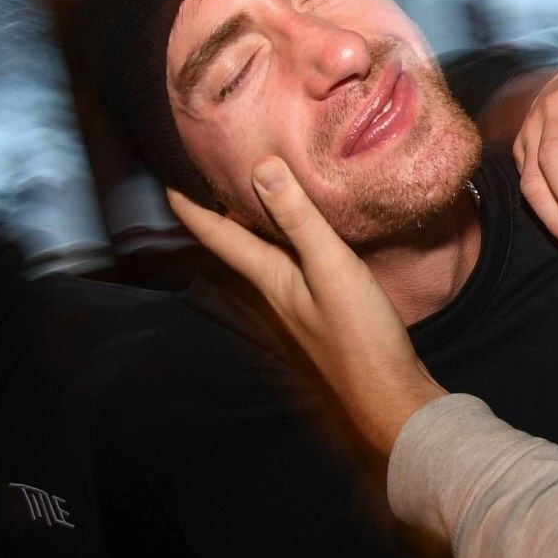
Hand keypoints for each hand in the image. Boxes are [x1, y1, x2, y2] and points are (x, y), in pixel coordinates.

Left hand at [169, 159, 446, 455]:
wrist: (387, 390)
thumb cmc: (358, 333)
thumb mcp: (330, 268)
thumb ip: (300, 221)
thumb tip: (262, 167)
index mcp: (268, 277)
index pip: (217, 235)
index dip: (190, 205)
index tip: (170, 174)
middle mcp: (275, 287)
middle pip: (237, 241)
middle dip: (220, 206)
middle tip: (214, 168)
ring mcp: (298, 299)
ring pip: (265, 249)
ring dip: (255, 219)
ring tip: (256, 185)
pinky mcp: (322, 304)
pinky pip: (293, 259)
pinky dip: (288, 234)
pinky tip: (305, 227)